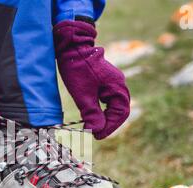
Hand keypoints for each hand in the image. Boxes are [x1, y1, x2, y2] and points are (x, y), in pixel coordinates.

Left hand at [54, 20, 129, 139]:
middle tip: (95, 134)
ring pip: (114, 105)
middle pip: (120, 110)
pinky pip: (109, 99)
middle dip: (109, 124)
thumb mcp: (83, 95)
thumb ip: (91, 113)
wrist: (72, 46)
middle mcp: (119, 85)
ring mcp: (113, 82)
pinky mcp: (105, 81)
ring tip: (94, 127)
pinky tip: (93, 114)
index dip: (109, 127)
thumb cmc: (78, 68)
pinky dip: (103, 109)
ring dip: (106, 117)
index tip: (97, 136)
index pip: (120, 113)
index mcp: (117, 87)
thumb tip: (96, 131)